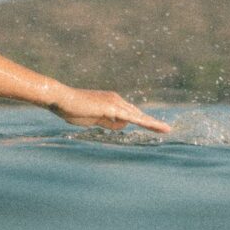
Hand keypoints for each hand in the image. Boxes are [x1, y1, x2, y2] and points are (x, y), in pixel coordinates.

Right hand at [51, 88, 170, 132]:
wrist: (62, 99)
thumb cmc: (73, 109)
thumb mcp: (93, 119)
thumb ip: (108, 122)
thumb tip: (122, 125)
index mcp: (111, 102)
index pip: (131, 113)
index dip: (143, 121)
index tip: (153, 127)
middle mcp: (116, 99)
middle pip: (138, 114)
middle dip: (152, 122)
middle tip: (166, 129)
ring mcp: (114, 102)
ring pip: (138, 115)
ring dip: (152, 123)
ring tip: (165, 130)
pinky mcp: (111, 108)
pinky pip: (131, 117)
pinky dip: (143, 122)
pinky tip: (153, 126)